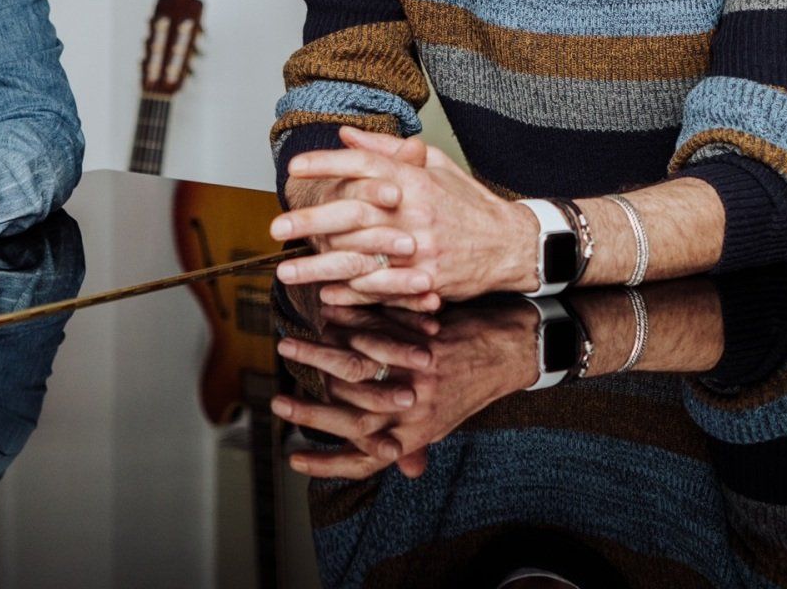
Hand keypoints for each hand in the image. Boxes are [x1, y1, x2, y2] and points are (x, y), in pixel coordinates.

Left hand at [273, 127, 537, 306]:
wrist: (511, 244)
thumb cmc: (467, 202)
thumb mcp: (434, 165)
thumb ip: (387, 148)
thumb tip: (345, 133)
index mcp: (415, 179)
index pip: (364, 164)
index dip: (327, 164)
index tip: (294, 168)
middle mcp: (415, 212)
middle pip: (354, 212)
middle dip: (310, 220)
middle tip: (276, 226)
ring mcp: (422, 249)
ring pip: (361, 257)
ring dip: (319, 267)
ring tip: (286, 271)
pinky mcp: (428, 280)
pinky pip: (383, 288)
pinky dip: (352, 293)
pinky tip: (325, 294)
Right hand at [273, 299, 536, 478]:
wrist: (510, 352)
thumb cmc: (471, 384)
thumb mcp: (445, 419)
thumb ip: (418, 439)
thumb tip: (404, 471)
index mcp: (413, 435)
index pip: (364, 460)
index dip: (327, 463)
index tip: (294, 460)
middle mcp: (413, 414)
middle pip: (350, 420)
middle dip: (309, 412)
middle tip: (276, 402)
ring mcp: (416, 380)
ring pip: (355, 375)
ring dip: (316, 359)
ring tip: (287, 347)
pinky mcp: (419, 345)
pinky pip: (374, 337)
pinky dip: (345, 325)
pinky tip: (323, 315)